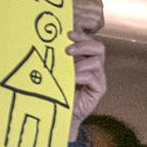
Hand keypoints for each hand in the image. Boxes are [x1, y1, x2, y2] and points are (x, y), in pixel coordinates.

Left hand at [67, 0, 106, 133]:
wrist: (58, 113)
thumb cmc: (54, 90)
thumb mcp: (55, 69)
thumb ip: (57, 57)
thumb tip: (48, 40)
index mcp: (83, 58)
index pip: (88, 41)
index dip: (80, 35)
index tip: (67, 33)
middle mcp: (92, 66)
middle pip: (98, 47)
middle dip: (84, 44)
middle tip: (68, 50)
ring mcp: (97, 77)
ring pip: (97, 60)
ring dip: (81, 61)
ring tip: (68, 68)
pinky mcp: (99, 89)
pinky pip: (94, 77)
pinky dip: (82, 76)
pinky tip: (72, 79)